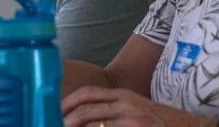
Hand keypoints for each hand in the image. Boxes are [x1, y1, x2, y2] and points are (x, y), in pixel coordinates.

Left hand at [62, 86, 216, 126]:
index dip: (67, 103)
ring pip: (94, 125)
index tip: (55, 113)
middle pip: (86, 109)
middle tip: (56, 126)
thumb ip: (113, 109)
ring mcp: (132, 120)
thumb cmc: (163, 121)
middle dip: (66, 120)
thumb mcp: (136, 108)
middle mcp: (126, 104)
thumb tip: (86, 117)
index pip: (87, 94)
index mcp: (123, 95)